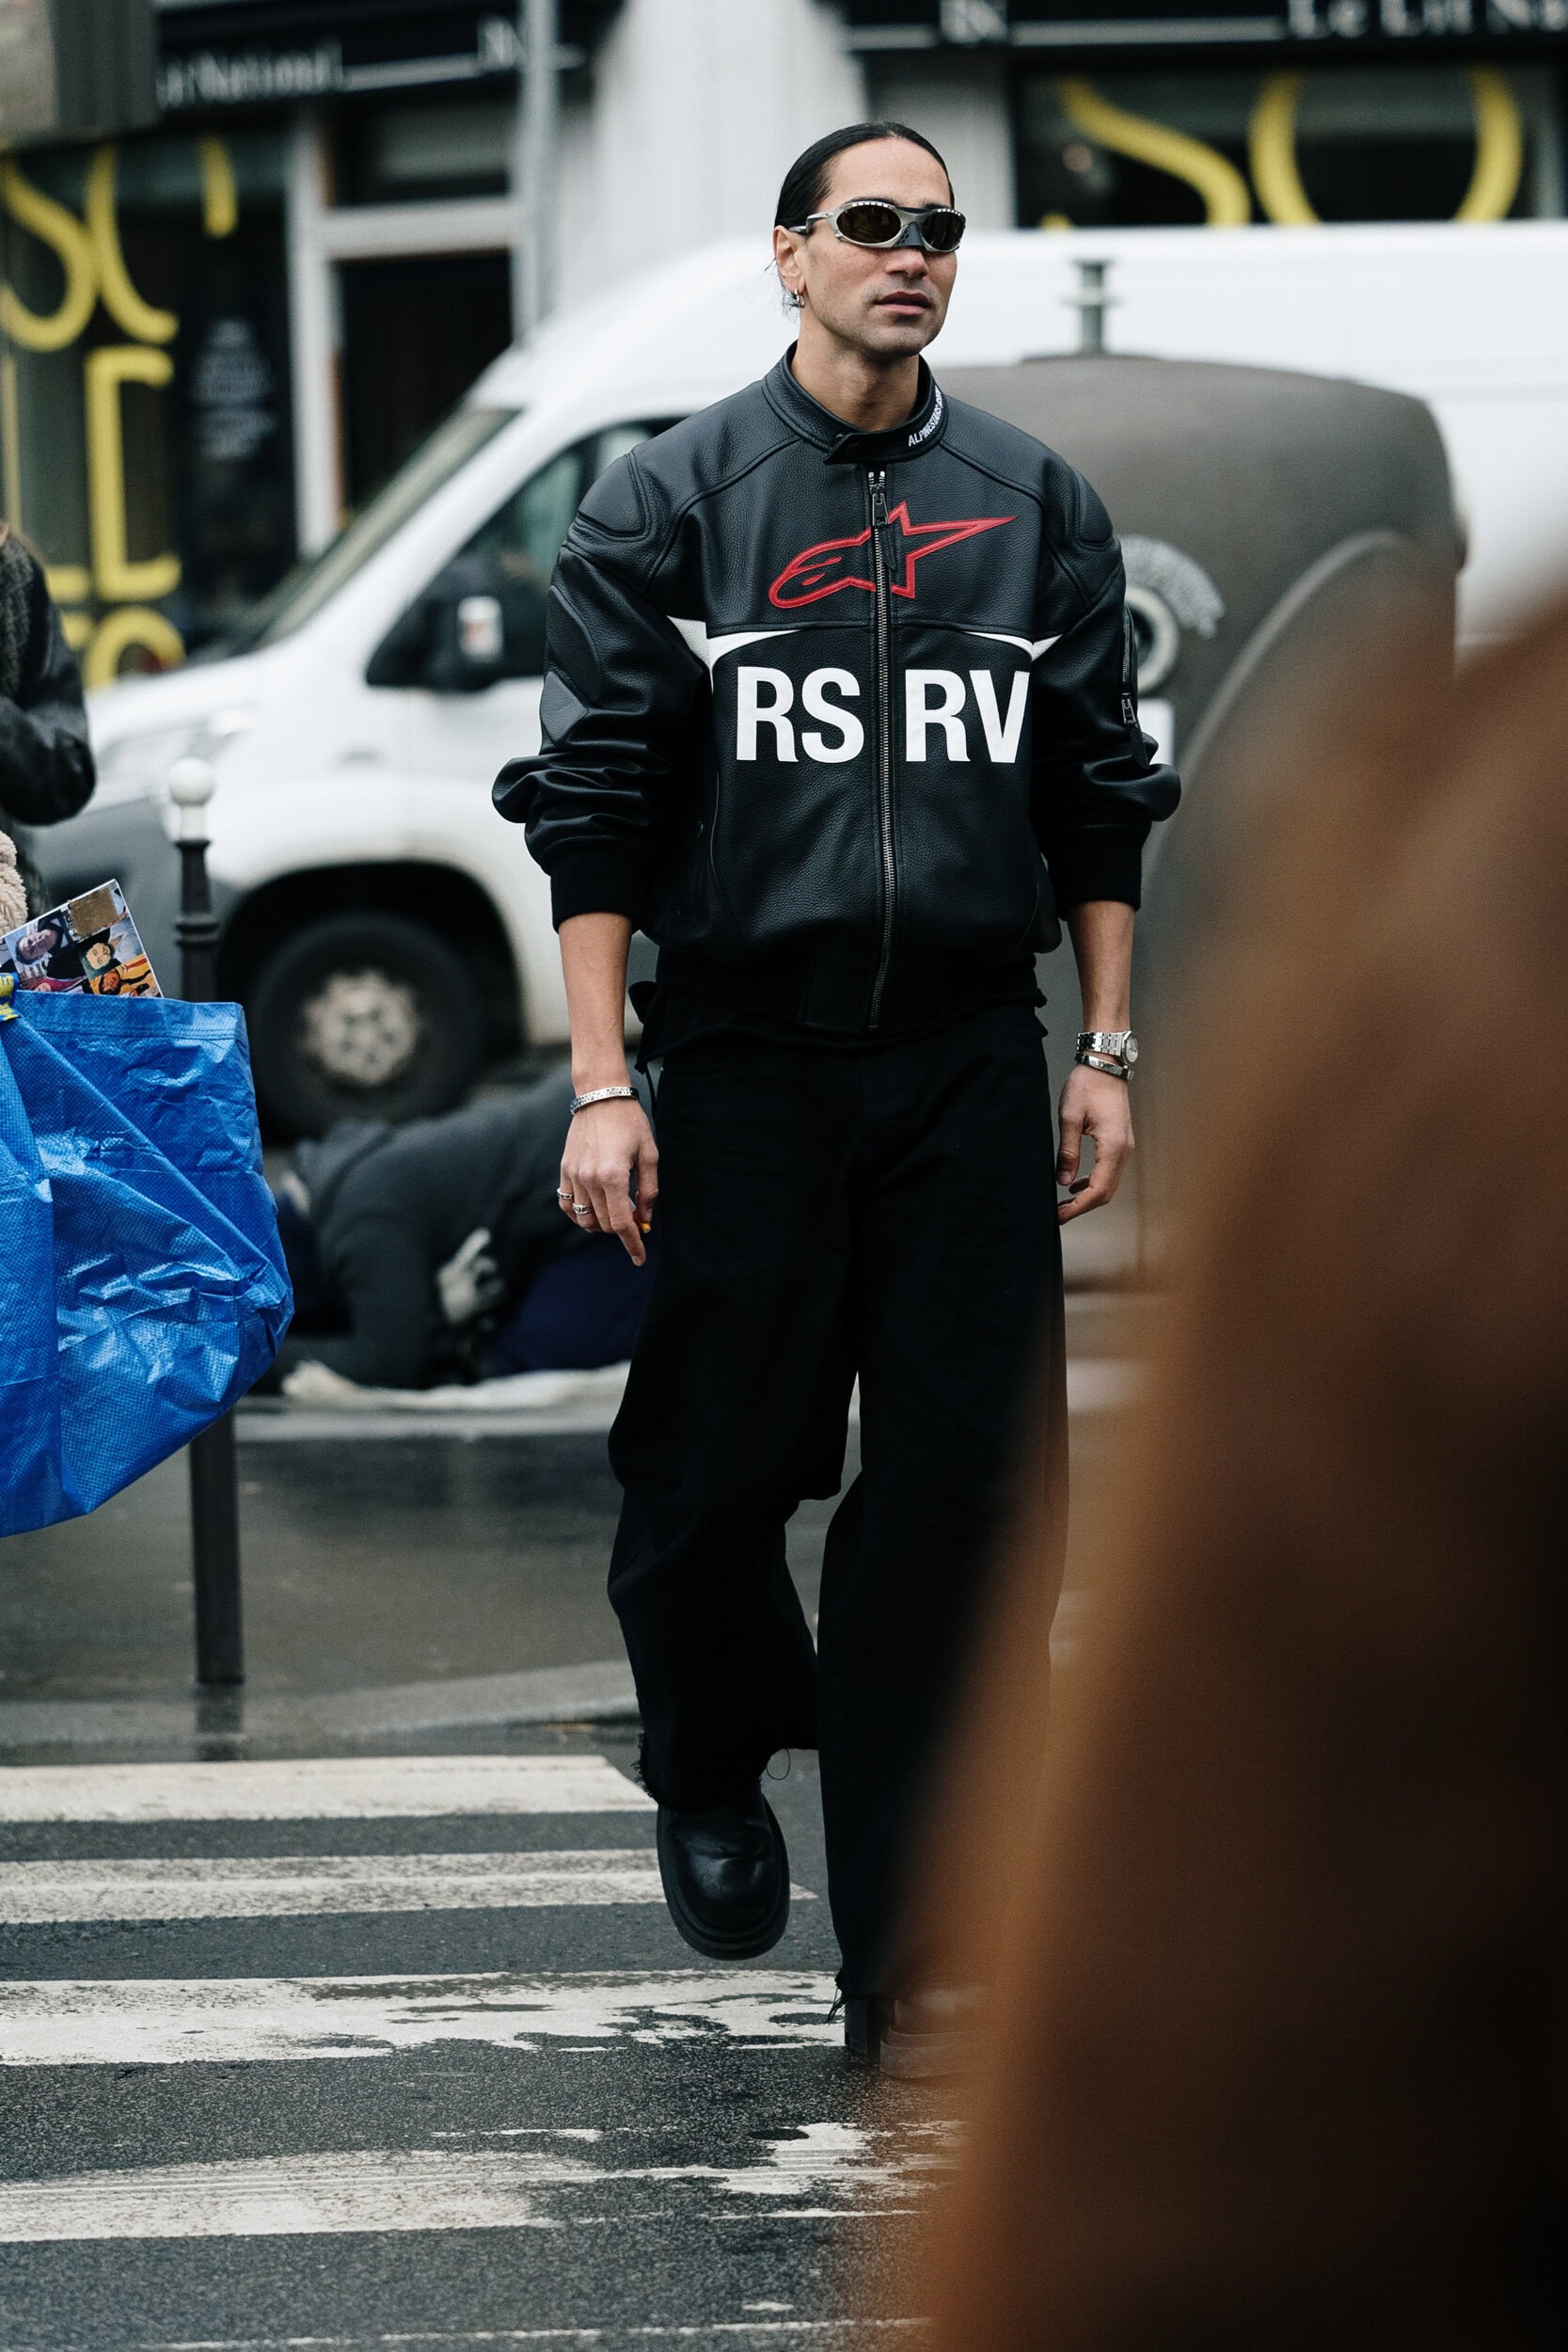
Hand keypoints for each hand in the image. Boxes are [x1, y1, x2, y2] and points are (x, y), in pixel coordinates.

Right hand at [559, 1097, 658, 1263]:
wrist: (600, 1097)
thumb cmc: (630, 1123)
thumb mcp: (649, 1155)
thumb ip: (648, 1191)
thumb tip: (644, 1220)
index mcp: (613, 1176)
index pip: (621, 1223)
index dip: (632, 1244)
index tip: (639, 1258)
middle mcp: (589, 1179)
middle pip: (604, 1223)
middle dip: (622, 1230)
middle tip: (636, 1221)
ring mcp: (574, 1175)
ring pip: (585, 1219)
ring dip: (602, 1225)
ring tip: (616, 1214)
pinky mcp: (565, 1170)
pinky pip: (568, 1205)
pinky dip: (580, 1215)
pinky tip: (594, 1211)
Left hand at [1056, 1063, 1133, 1223]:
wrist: (1105, 1066)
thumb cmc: (1087, 1086)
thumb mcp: (1069, 1119)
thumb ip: (1068, 1153)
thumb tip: (1063, 1181)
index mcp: (1112, 1146)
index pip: (1098, 1190)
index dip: (1078, 1207)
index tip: (1060, 1216)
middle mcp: (1123, 1150)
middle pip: (1106, 1192)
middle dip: (1083, 1207)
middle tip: (1059, 1214)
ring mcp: (1124, 1146)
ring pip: (1109, 1184)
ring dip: (1088, 1196)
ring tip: (1064, 1202)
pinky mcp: (1120, 1142)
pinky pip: (1110, 1171)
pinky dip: (1094, 1182)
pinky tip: (1076, 1183)